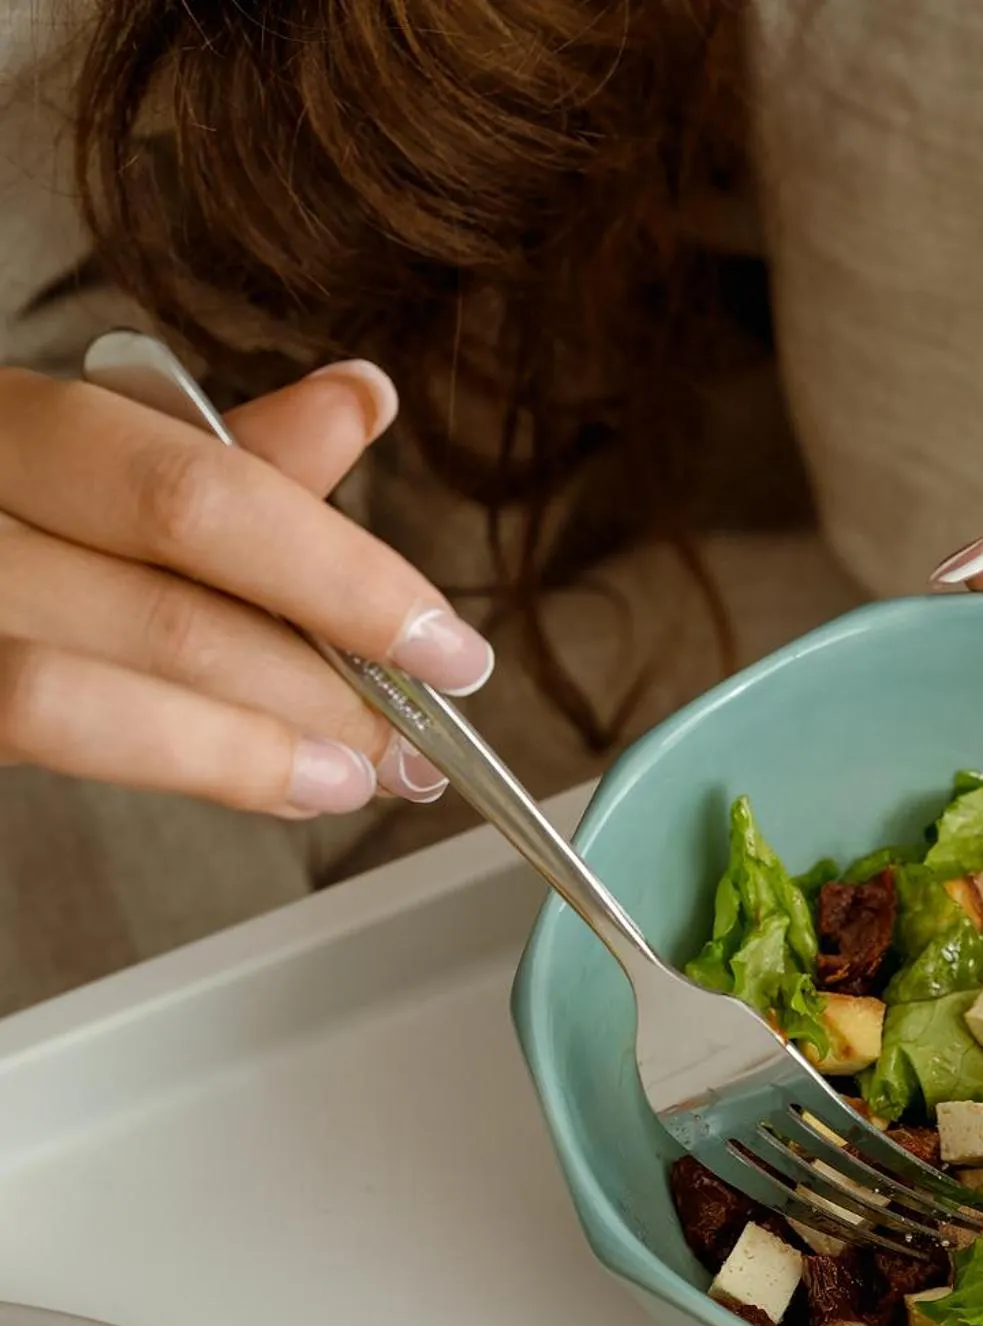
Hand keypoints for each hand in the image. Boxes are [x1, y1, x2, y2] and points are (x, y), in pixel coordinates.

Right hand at [0, 359, 492, 815]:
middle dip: (326, 684)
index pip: (193, 490)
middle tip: (424, 735)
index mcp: (7, 423)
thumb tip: (361, 397)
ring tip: (359, 775)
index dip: (341, 578)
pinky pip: (37, 736)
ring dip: (251, 747)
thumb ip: (216, 455)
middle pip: (160, 600)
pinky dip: (182, 766)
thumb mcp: (86, 461)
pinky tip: (278, 781)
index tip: (448, 645)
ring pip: (75, 695)